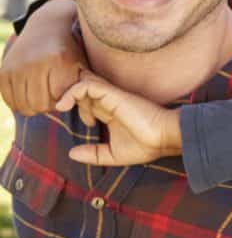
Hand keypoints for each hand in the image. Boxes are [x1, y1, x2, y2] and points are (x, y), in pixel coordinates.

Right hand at [0, 0, 85, 114]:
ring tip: (42, 93)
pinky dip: (18, 101)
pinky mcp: (3, 71)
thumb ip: (87, 96)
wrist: (47, 28)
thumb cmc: (71, 53)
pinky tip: (29, 91)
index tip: (66, 92)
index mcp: (59, 63)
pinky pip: (8, 100)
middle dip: (48, 105)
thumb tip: (91, 123)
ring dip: (33, 105)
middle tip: (53, 95)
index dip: (64, 101)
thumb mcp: (83, 69)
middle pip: (40, 105)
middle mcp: (36, 64)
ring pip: (23, 106)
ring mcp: (16, 67)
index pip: (59, 100)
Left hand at [55, 72, 182, 165]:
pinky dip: (72, 92)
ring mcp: (111, 97)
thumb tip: (71, 153)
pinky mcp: (112, 95)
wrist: (164, 138)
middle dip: (71, 97)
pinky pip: (86, 86)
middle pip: (85, 89)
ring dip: (68, 92)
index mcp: (112, 112)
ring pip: (83, 83)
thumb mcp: (113, 154)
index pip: (91, 100)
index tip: (87, 123)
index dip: (81, 107)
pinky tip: (64, 105)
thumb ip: (93, 154)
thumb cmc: (146, 146)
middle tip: (66, 110)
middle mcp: (110, 102)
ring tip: (61, 106)